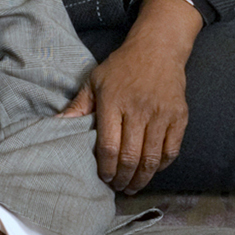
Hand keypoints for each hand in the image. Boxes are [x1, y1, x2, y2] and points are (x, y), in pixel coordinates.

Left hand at [59, 0, 200, 193]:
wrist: (158, 47)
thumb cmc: (122, 66)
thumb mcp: (95, 80)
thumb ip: (78, 106)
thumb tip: (55, 125)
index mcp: (113, 101)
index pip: (109, 146)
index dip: (106, 169)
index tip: (104, 177)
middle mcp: (138, 109)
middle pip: (130, 157)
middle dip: (123, 179)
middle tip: (118, 186)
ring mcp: (161, 113)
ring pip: (152, 158)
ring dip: (142, 178)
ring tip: (134, 186)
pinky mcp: (179, 116)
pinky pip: (171, 150)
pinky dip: (161, 165)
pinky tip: (152, 169)